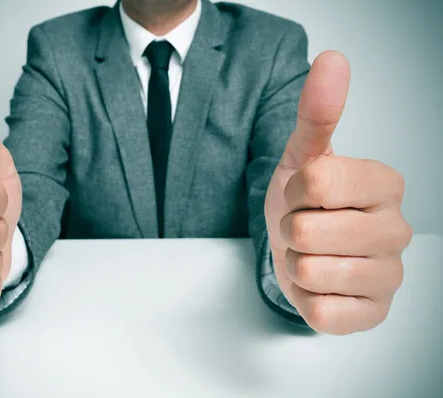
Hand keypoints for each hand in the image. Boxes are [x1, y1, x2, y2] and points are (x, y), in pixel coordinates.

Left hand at [264, 51, 412, 334]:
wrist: (299, 250)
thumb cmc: (305, 204)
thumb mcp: (304, 156)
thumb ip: (318, 113)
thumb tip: (332, 61)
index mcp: (385, 183)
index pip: (316, 182)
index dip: (293, 191)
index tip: (304, 195)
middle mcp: (397, 230)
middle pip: (308, 230)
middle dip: (290, 229)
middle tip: (303, 227)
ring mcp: (389, 276)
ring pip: (310, 270)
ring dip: (295, 263)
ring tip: (310, 254)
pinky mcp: (373, 313)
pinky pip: (320, 312)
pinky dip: (304, 296)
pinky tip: (318, 284)